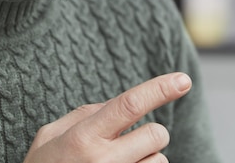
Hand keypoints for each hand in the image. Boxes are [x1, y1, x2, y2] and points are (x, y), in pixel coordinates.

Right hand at [23, 72, 192, 162]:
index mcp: (84, 137)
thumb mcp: (50, 135)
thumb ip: (84, 113)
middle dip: (148, 133)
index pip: (129, 105)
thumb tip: (117, 104)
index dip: (159, 89)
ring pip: (160, 160)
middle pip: (155, 133)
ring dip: (147, 158)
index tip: (183, 80)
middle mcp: (103, 161)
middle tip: (125, 142)